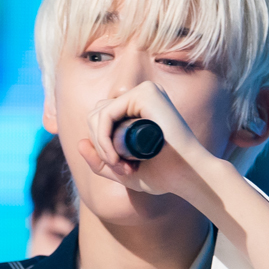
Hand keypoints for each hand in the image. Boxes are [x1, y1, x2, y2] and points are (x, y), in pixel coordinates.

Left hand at [74, 80, 214, 200]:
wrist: (189, 177)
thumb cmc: (164, 176)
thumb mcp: (124, 173)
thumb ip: (101, 162)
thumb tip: (79, 142)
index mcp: (139, 107)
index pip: (101, 118)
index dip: (100, 146)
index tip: (119, 169)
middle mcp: (142, 94)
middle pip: (96, 114)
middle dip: (99, 146)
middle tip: (120, 169)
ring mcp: (145, 91)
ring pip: (98, 114)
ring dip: (100, 145)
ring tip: (120, 166)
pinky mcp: (146, 94)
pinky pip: (106, 113)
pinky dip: (103, 137)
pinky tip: (115, 157)